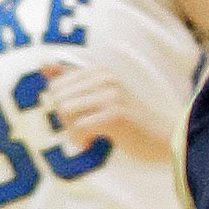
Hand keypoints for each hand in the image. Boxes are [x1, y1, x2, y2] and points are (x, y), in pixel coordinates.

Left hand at [41, 60, 171, 159]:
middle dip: (64, 119)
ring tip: (87, 136)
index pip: (57, 84)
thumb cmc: (131, 120)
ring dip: (71, 130)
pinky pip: (78, 126)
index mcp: (100, 71)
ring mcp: (111, 95)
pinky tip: (91, 143)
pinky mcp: (115, 115)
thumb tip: (43, 65)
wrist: (165, 137)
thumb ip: (72, 79)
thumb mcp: (102, 95)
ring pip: (65, 111)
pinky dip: (80, 139)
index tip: (78, 118)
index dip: (61, 106)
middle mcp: (106, 78)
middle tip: (82, 130)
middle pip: (58, 97)